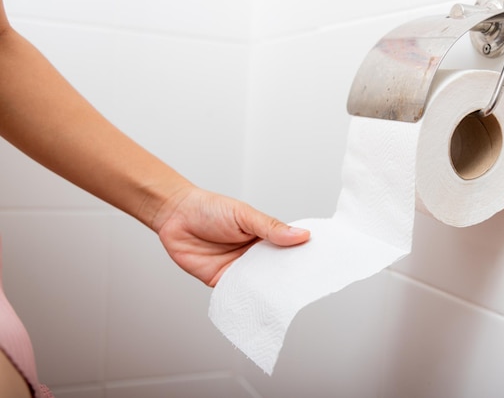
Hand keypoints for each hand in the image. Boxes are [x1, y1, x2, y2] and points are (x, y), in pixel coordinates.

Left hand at [153, 187, 309, 286]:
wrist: (175, 215)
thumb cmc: (209, 208)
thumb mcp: (244, 215)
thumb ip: (271, 228)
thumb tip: (302, 235)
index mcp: (263, 236)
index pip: (288, 249)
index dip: (302, 257)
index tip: (319, 265)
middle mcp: (253, 254)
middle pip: (276, 271)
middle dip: (288, 279)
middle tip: (305, 288)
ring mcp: (237, 269)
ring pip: (258, 285)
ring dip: (268, 291)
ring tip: (284, 300)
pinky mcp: (221, 281)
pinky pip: (237, 294)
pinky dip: (245, 299)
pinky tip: (255, 305)